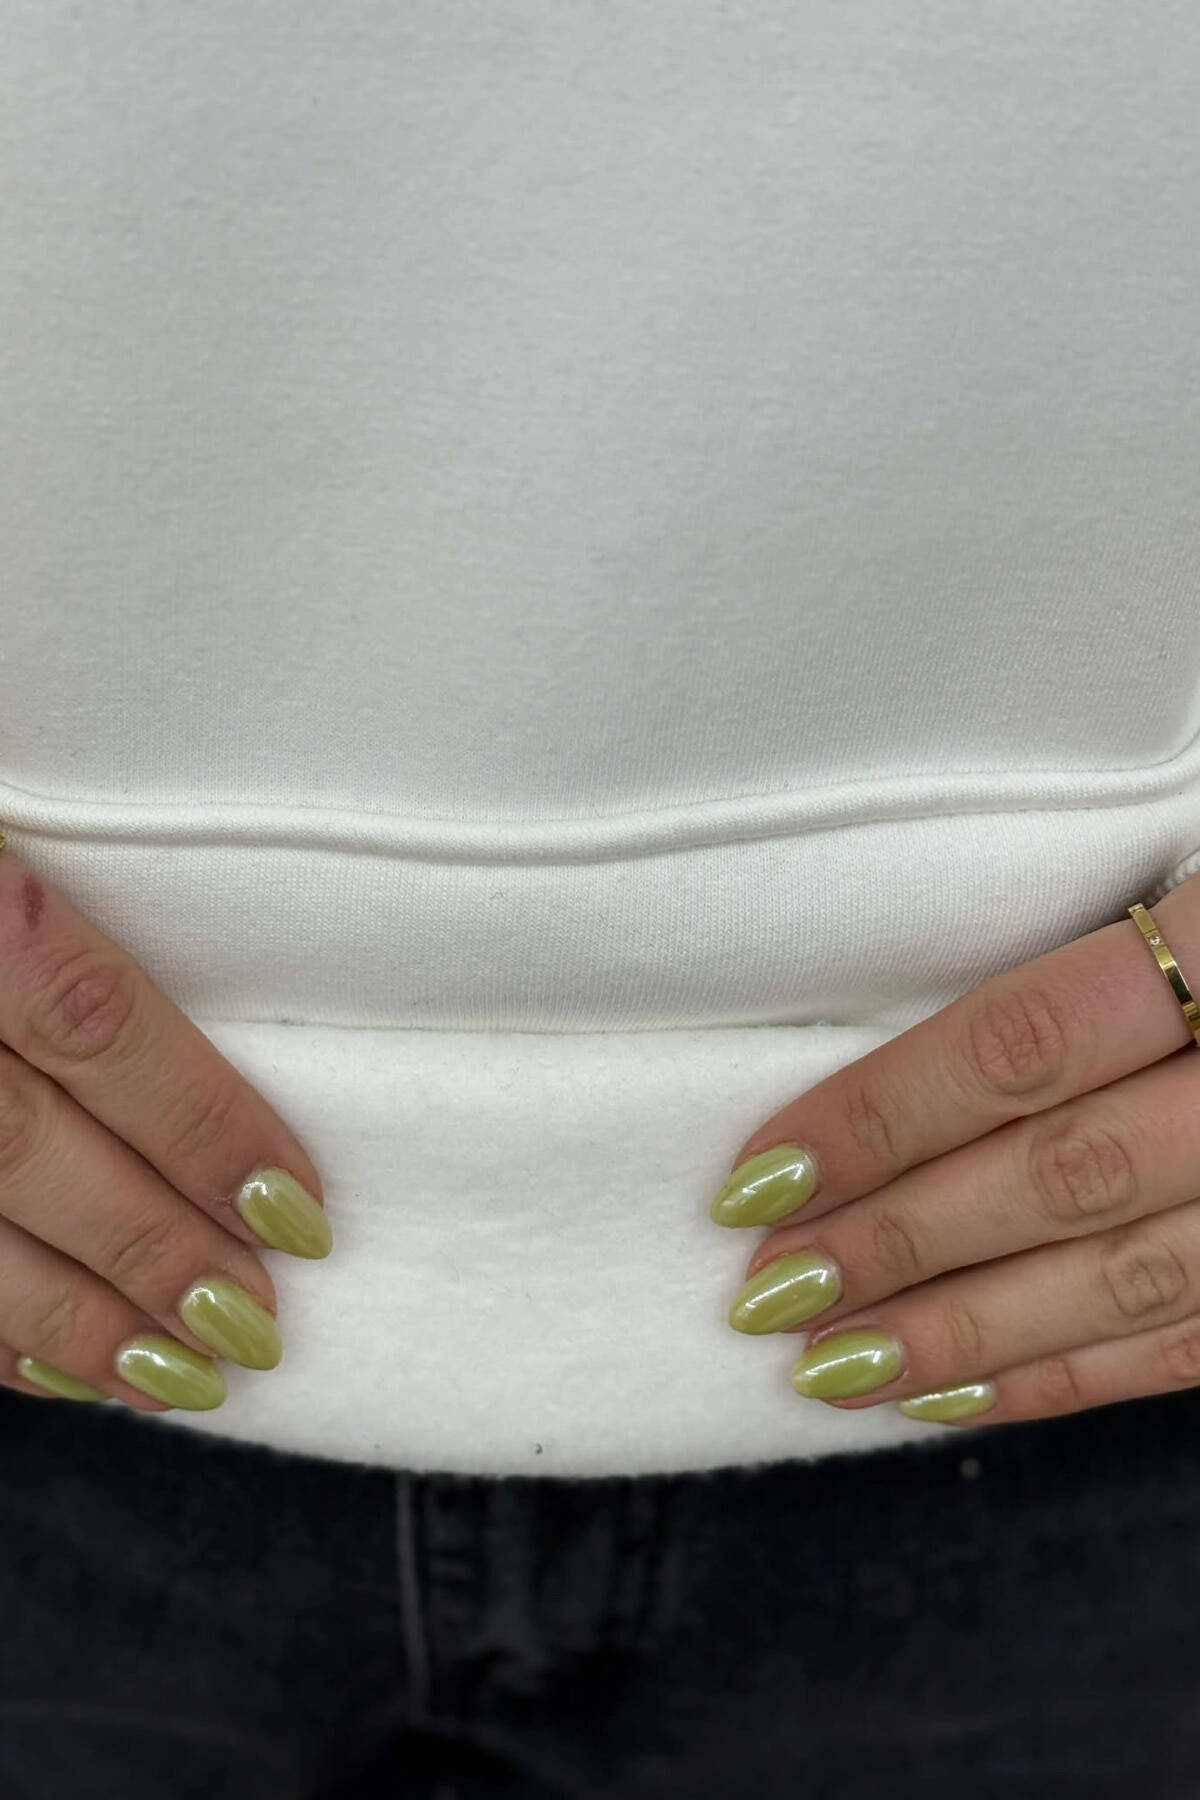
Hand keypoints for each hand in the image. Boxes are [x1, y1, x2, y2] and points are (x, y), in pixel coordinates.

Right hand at [0, 844, 328, 1410]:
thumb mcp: (8, 836)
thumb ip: (56, 927)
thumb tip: (189, 1085)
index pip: (93, 1018)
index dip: (201, 1122)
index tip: (296, 1206)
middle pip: (21, 1146)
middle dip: (147, 1248)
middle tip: (253, 1323)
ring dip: (63, 1319)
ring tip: (178, 1374)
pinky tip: (49, 1369)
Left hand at [709, 871, 1199, 1425]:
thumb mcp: (1196, 856)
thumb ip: (1093, 940)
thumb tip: (902, 1063)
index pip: (1025, 1043)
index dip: (883, 1115)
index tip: (763, 1170)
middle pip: (1062, 1177)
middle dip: (899, 1244)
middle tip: (769, 1287)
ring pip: (1126, 1280)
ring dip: (962, 1335)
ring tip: (828, 1365)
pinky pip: (1196, 1344)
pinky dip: (1070, 1378)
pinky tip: (959, 1398)